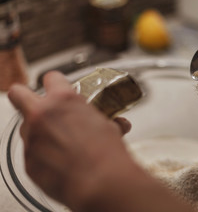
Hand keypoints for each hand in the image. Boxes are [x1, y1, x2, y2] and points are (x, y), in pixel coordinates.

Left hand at [7, 71, 132, 208]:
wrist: (100, 182)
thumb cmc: (105, 153)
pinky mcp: (28, 162)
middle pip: (18, 94)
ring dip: (39, 131)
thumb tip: (116, 124)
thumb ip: (101, 121)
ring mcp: (32, 138)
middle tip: (38, 106)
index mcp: (63, 100)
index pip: (51, 78)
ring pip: (26, 127)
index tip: (59, 89)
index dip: (56, 83)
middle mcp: (42, 115)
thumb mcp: (108, 127)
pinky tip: (60, 161)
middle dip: (24, 96)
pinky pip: (32, 153)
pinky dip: (43, 155)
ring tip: (60, 143)